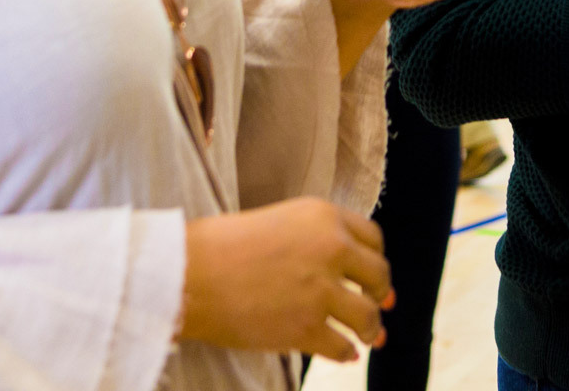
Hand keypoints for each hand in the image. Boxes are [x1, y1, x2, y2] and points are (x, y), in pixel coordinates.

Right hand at [180, 198, 393, 360]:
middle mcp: (331, 249)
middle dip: (379, 295)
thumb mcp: (280, 221)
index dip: (374, 260)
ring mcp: (320, 290)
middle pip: (379, 276)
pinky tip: (343, 352)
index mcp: (324, 216)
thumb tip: (357, 276)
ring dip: (368, 328)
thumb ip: (317, 241)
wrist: (189, 274)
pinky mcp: (306, 328)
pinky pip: (342, 346)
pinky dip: (346, 352)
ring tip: (364, 336)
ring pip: (367, 316)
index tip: (370, 276)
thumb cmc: (223, 245)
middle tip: (373, 306)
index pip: (373, 239)